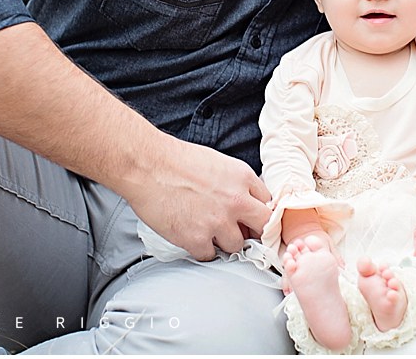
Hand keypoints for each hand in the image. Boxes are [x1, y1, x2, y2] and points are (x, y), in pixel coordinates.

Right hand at [124, 139, 272, 260]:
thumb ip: (236, 184)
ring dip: (224, 241)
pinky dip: (201, 249)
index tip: (252, 220)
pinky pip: (209, 255)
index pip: (268, 204)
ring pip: (236, 245)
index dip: (258, 213)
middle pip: (262, 228)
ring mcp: (218, 222)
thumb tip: (244, 202)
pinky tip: (190, 236)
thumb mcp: (218, 163)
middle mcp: (236, 201)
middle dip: (253, 231)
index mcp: (243, 178)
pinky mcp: (197, 238)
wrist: (147, 165)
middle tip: (241, 232)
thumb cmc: (175, 160)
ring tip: (206, 230)